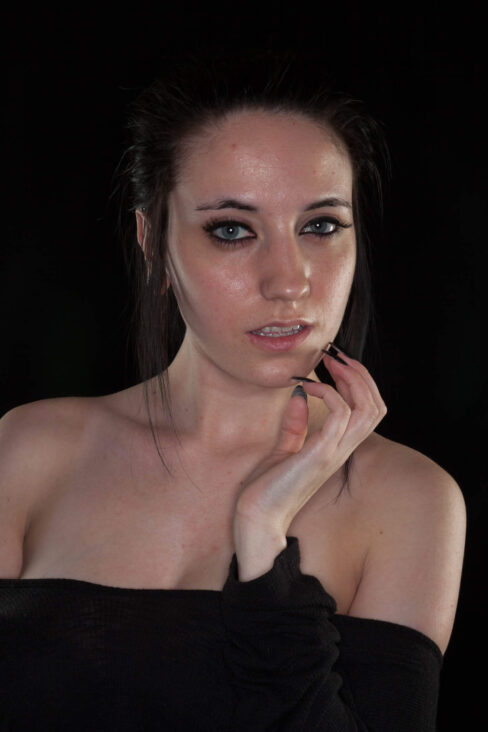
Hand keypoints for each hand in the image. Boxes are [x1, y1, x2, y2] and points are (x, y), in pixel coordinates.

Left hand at [234, 349, 387, 539]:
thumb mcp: (283, 448)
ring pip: (369, 408)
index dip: (359, 381)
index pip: (369, 409)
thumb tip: (297, 395)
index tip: (334, 362)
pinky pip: (341, 414)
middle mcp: (342, 449)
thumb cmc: (268, 489)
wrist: (257, 519)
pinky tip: (306, 386)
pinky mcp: (320, 454)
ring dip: (351, 379)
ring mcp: (334, 452)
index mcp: (338, 447)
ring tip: (328, 364)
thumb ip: (294, 424)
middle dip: (360, 374)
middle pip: (377, 405)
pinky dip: (327, 392)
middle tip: (335, 355)